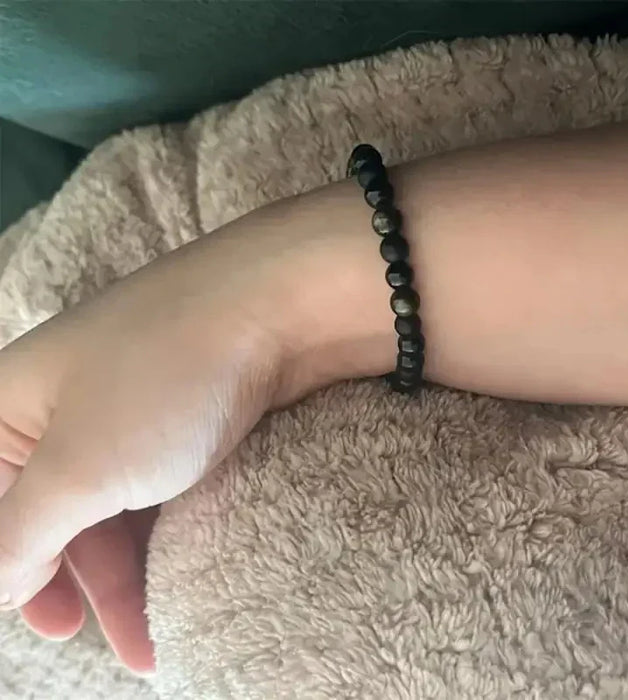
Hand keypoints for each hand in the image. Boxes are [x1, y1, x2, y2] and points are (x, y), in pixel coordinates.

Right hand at [0, 210, 324, 671]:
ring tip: (160, 636)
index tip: (58, 626)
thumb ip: (19, 533)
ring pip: (115, 500)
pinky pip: (160, 482)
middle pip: (60, 509)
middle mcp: (67, 404)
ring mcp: (133, 405)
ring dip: (133, 570)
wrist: (276, 307)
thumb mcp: (75, 468)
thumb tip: (1, 577)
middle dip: (86, 584)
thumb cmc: (160, 383)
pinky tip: (180, 573)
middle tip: (125, 641)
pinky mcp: (185, 411)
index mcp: (14, 406)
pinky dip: (165, 532)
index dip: (15, 571)